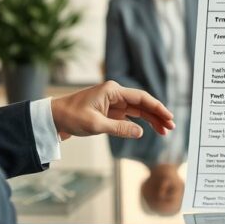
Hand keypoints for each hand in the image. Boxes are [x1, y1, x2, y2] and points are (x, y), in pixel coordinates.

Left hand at [50, 80, 175, 139]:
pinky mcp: (109, 112)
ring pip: (138, 110)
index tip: (169, 117)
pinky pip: (129, 116)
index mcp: (113, 91)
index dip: (157, 108)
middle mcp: (115, 94)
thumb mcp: (96, 125)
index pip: (141, 98)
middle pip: (142, 104)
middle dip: (157, 115)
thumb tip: (140, 132)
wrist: (53, 118)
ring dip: (151, 120)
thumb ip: (120, 128)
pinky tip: (149, 130)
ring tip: (164, 131)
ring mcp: (113, 103)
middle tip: (171, 127)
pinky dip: (139, 123)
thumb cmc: (71, 117)